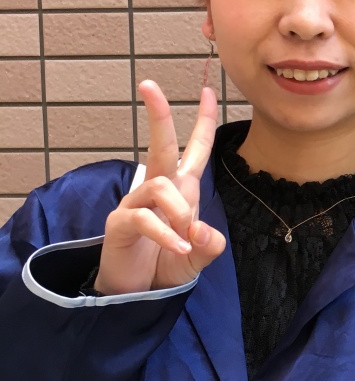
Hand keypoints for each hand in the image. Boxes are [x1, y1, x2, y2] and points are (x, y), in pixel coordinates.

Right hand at [95, 82, 225, 294]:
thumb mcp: (198, 256)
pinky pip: (143, 217)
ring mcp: (135, 204)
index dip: (203, 122)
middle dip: (158, 114)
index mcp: (181, 190)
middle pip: (159, 145)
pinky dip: (165, 233)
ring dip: (178, 211)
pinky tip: (177, 248)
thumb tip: (200, 231)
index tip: (208, 91)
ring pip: (160, 186)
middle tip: (148, 85)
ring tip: (185, 238)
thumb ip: (208, 244)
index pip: (194, 149)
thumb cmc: (167, 266)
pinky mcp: (119, 224)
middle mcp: (157, 190)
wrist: (139, 295)